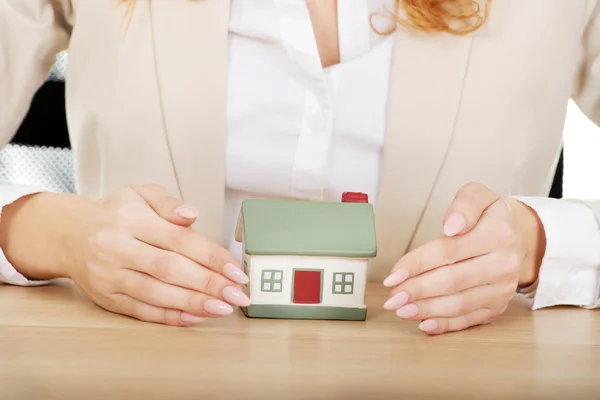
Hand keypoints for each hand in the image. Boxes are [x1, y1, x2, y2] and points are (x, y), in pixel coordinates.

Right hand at [0, 184, 249, 325]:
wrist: (70, 234)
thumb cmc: (116, 213)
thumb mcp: (140, 193)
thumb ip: (168, 202)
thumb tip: (191, 214)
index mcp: (131, 219)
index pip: (179, 239)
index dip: (211, 256)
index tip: (236, 270)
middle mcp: (117, 248)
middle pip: (169, 269)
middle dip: (208, 284)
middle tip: (238, 295)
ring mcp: (109, 276)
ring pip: (156, 294)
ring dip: (193, 304)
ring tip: (223, 309)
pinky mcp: (106, 298)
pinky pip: (142, 311)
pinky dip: (170, 316)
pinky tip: (195, 317)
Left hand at [382, 183, 545, 334]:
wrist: (519, 237)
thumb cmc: (488, 216)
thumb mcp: (478, 195)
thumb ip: (464, 204)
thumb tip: (452, 226)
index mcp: (497, 234)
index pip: (448, 251)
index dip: (417, 264)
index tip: (393, 275)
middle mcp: (503, 264)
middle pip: (452, 281)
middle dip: (418, 291)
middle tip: (392, 298)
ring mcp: (502, 289)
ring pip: (460, 303)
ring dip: (427, 310)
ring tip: (401, 311)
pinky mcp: (498, 306)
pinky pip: (470, 319)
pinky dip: (446, 324)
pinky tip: (424, 325)